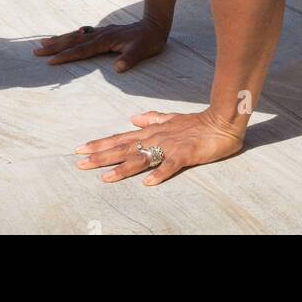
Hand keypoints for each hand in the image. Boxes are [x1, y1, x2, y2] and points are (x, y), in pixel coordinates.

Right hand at [32, 19, 167, 72]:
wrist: (155, 24)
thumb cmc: (149, 40)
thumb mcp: (142, 51)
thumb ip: (129, 59)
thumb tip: (117, 68)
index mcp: (106, 40)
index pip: (82, 50)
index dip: (66, 56)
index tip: (51, 61)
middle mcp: (100, 34)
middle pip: (73, 41)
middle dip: (54, 46)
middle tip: (36, 50)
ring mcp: (100, 32)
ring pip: (75, 36)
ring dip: (59, 40)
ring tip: (44, 43)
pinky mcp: (103, 32)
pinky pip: (81, 34)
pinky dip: (70, 36)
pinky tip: (64, 38)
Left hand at [74, 108, 244, 184]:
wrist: (221, 120)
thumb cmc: (196, 122)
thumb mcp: (170, 118)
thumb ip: (151, 118)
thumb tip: (132, 118)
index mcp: (151, 131)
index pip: (120, 138)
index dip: (100, 144)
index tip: (80, 149)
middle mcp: (156, 137)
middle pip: (124, 148)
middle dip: (101, 156)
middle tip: (80, 163)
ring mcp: (170, 146)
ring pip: (141, 158)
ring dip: (123, 168)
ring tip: (104, 177)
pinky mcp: (185, 154)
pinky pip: (170, 165)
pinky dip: (159, 173)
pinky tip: (148, 183)